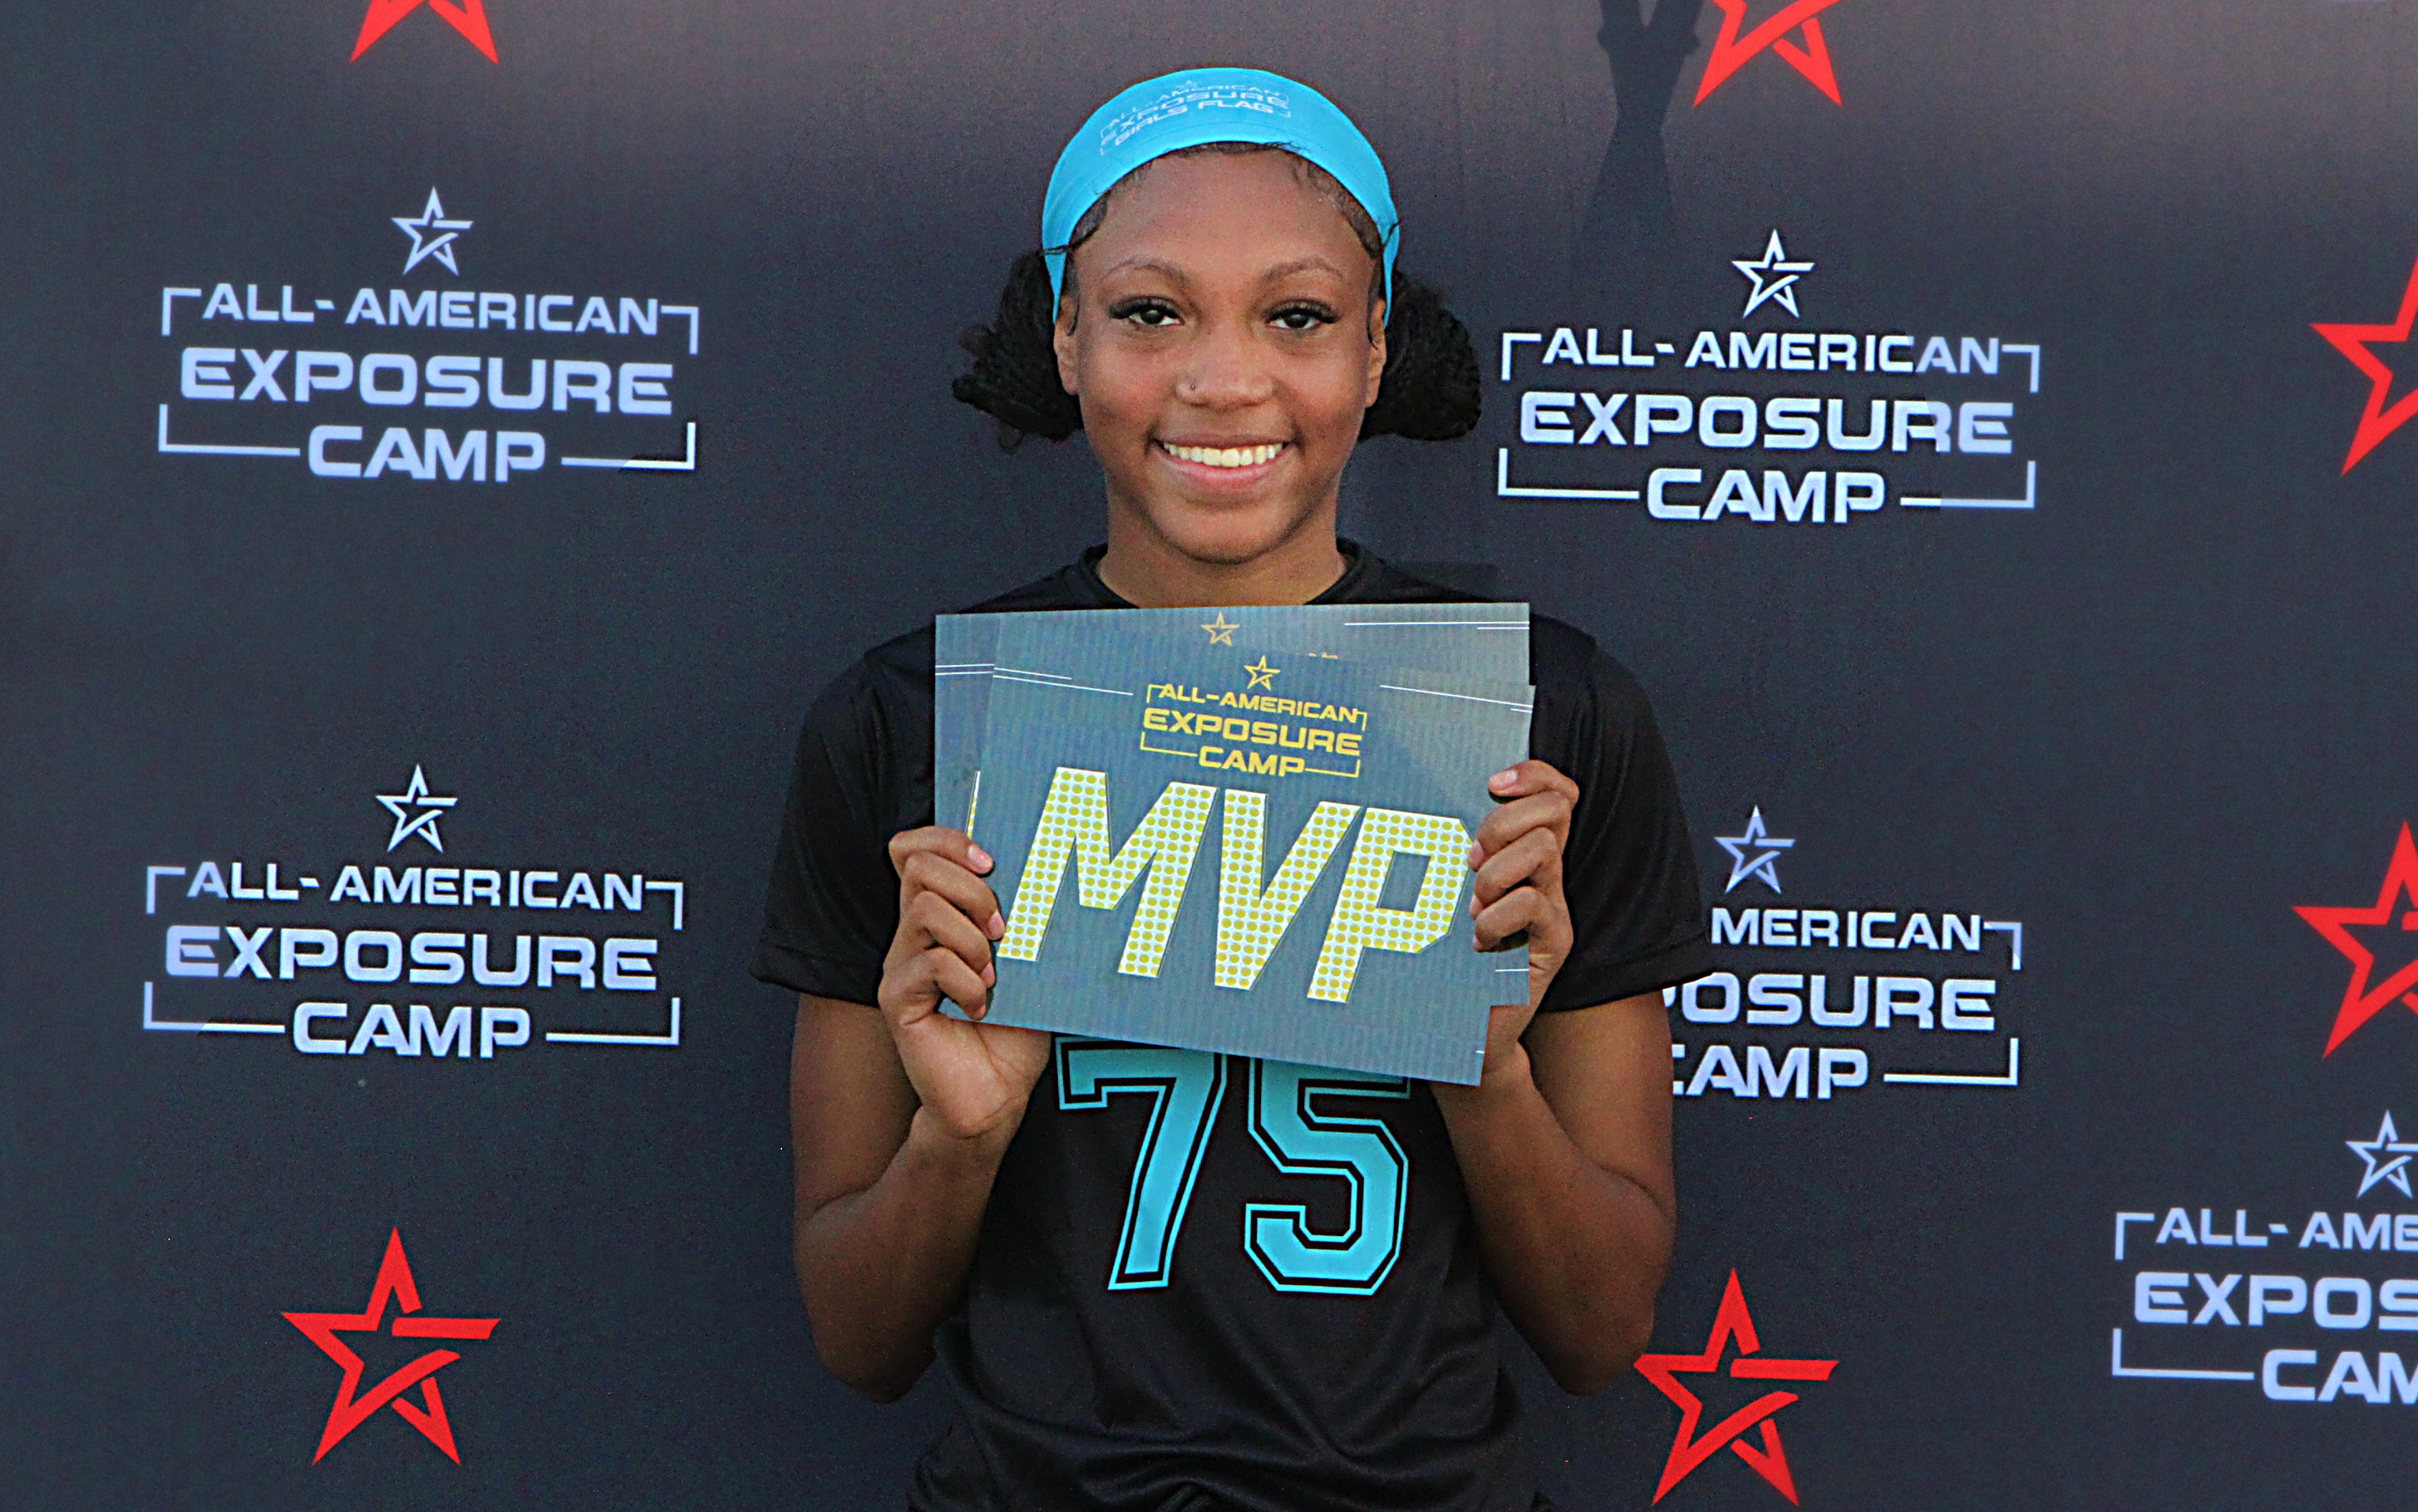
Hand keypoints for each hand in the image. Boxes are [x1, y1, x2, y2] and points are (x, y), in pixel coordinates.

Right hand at [878, 827, 1050, 1142]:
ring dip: (973, 939)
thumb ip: (1023, 918)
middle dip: (973, 887)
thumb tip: (1047, 871)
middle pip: (918, 865)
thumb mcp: (1029, 962)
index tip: (992, 862)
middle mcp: (912, 933)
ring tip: (993, 975)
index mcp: (940, 915)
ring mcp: (901, 965)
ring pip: (925, 909)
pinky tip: (981, 1006)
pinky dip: (966, 981)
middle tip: (1003, 930)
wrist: (997, 1095)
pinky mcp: (897, 999)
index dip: (947, 839)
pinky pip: (929, 962)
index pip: (914, 848)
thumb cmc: (1015, 1028)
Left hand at [1465, 760, 1578, 1083]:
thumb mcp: (1444, 892)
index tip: (1495, 781)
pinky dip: (1497, 918)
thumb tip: (1424, 806)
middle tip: (1471, 861)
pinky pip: (1533, 904)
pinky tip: (1478, 941)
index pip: (1557, 792)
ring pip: (1543, 849)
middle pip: (1554, 809)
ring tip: (1473, 906)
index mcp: (1524, 856)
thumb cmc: (1447, 958)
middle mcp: (1547, 876)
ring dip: (1495, 873)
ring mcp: (1554, 908)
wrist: (1462, 1028)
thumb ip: (1450, 853)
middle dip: (1503, 822)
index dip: (1535, 774)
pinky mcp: (1553, 944)